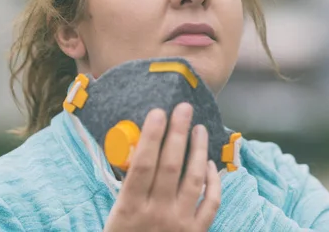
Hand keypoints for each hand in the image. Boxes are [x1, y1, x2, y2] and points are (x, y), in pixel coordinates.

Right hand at [104, 103, 220, 231]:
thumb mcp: (115, 219)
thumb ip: (128, 190)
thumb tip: (139, 153)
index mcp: (129, 209)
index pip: (142, 164)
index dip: (151, 136)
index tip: (158, 112)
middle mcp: (157, 214)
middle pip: (171, 165)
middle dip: (178, 132)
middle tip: (184, 108)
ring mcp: (180, 224)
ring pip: (194, 179)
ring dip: (198, 150)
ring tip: (200, 128)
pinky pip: (211, 203)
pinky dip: (213, 181)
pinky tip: (209, 163)